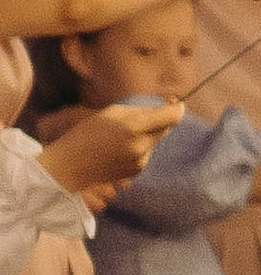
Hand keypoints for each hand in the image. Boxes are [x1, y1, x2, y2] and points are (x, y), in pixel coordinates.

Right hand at [47, 100, 179, 205]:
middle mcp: (141, 145)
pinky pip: (145, 153)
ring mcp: (140, 160)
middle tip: (145, 114)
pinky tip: (117, 151)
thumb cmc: (86, 134)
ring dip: (145, 136)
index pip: (170, 116)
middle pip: (165, 128)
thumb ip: (139, 111)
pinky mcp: (137, 171)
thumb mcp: (111, 113)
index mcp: (133, 126)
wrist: (69, 167)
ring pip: (154, 141)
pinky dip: (138, 148)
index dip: (176, 108)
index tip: (175, 103)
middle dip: (160, 120)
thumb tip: (166, 110)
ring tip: (118, 137)